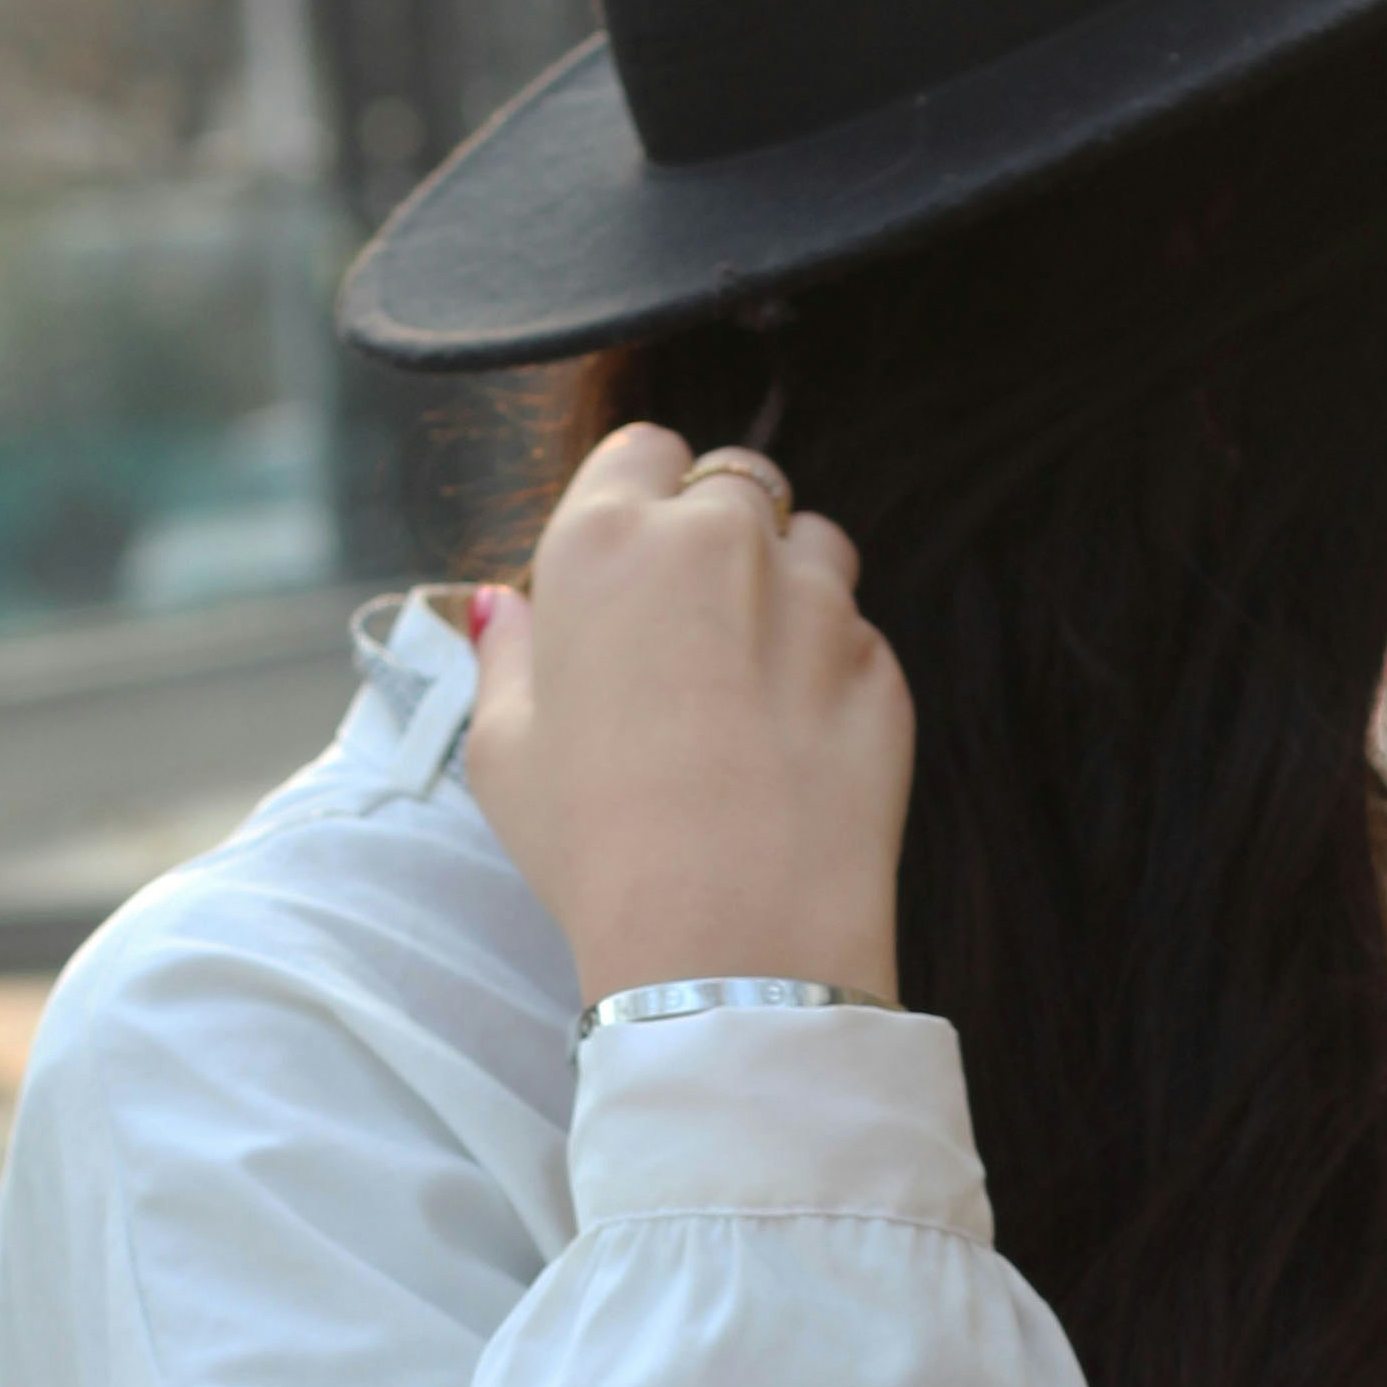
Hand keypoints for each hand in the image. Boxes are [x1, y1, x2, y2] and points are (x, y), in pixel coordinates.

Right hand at [463, 426, 911, 1007]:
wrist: (732, 935)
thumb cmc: (593, 845)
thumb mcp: (505, 753)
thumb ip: (508, 657)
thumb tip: (504, 609)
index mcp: (608, 542)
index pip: (642, 452)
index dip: (640, 502)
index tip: (635, 564)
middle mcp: (718, 541)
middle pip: (733, 487)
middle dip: (719, 538)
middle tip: (692, 637)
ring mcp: (816, 598)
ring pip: (813, 545)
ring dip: (789, 588)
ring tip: (751, 689)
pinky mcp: (882, 663)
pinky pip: (858, 636)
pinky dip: (833, 669)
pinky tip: (795, 749)